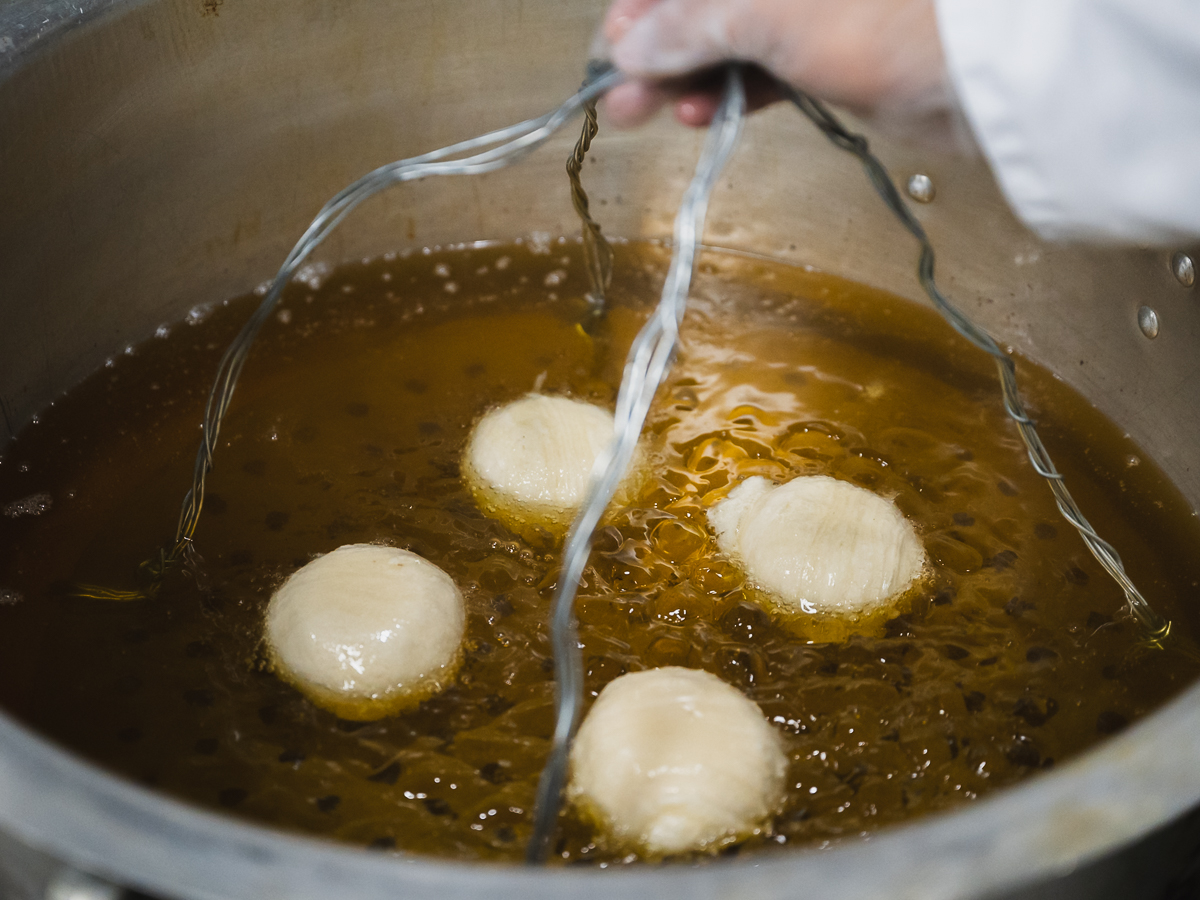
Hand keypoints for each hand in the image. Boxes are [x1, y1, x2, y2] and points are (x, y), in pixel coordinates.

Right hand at [602, 0, 951, 135]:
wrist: (986, 73)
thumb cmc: (885, 14)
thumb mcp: (765, 9)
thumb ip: (687, 24)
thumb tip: (629, 46)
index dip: (643, 3)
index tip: (611, 42)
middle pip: (705, 1)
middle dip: (657, 45)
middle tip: (617, 93)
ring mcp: (813, 6)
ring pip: (732, 35)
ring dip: (686, 76)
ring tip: (645, 113)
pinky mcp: (835, 49)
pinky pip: (767, 66)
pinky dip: (732, 92)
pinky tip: (698, 115)